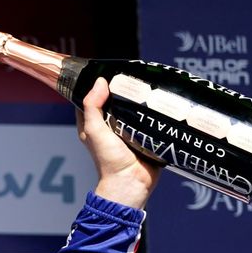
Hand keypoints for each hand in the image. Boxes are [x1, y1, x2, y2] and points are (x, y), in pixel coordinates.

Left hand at [78, 77, 161, 208]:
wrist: (132, 183)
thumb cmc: (109, 160)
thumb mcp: (95, 131)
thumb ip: (93, 107)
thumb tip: (100, 82)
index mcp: (92, 125)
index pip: (91, 98)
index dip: (97, 85)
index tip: (108, 70)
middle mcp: (109, 126)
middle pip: (115, 101)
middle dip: (122, 89)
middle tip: (134, 73)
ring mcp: (127, 130)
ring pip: (132, 108)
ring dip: (140, 99)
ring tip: (150, 81)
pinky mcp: (144, 135)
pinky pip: (147, 119)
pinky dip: (152, 110)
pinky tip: (160, 98)